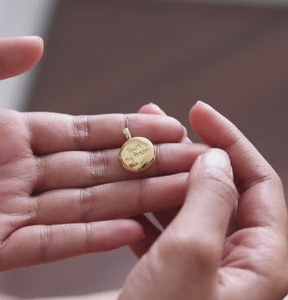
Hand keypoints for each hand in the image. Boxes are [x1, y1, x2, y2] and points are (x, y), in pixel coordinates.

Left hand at [0, 37, 206, 273]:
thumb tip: (37, 44)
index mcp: (9, 136)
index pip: (89, 132)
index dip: (132, 131)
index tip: (173, 129)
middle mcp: (19, 174)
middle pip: (99, 169)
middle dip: (149, 166)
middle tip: (194, 163)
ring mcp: (9, 213)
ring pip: (86, 205)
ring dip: (134, 201)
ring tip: (178, 194)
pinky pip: (51, 244)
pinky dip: (91, 239)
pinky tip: (130, 232)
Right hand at [119, 102, 287, 299]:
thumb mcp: (190, 258)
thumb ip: (211, 200)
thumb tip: (217, 158)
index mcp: (262, 260)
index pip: (257, 181)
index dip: (229, 141)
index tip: (199, 112)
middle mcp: (239, 261)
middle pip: (220, 189)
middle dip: (190, 153)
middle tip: (160, 124)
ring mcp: (205, 268)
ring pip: (189, 207)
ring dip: (165, 178)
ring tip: (139, 150)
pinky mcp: (177, 275)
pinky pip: (167, 230)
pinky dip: (150, 209)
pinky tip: (130, 195)